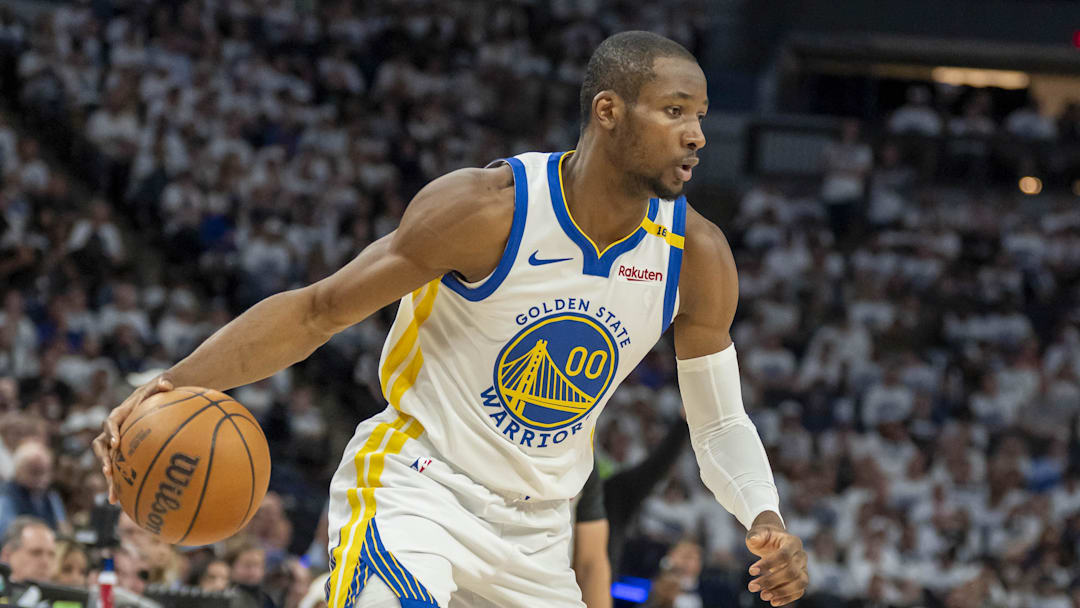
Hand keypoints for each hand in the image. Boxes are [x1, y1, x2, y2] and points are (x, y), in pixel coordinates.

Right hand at [92, 375, 173, 503]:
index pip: (110, 423)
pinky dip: (119, 484)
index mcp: (120, 415)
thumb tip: (167, 383)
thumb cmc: (158, 393)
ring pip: (106, 462)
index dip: (111, 433)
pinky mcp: (122, 454)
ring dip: (108, 478)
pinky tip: (122, 502)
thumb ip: (161, 384)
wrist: (155, 401)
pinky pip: (118, 470)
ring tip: (113, 496)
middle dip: (104, 459)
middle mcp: (113, 431)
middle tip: (109, 471)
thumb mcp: (160, 385)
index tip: (116, 443)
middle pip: (101, 446)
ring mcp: (116, 444)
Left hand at [745, 516, 807, 606]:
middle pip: (791, 571)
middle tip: (752, 587)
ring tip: (763, 596)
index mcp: (792, 542)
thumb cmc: (765, 537)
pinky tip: (773, 602)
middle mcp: (801, 555)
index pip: (784, 555)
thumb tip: (753, 540)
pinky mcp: (802, 579)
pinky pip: (799, 591)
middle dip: (771, 581)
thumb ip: (756, 535)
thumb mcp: (758, 533)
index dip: (768, 564)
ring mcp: (804, 568)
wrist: (773, 542)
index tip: (751, 571)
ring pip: (800, 583)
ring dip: (781, 592)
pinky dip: (787, 598)